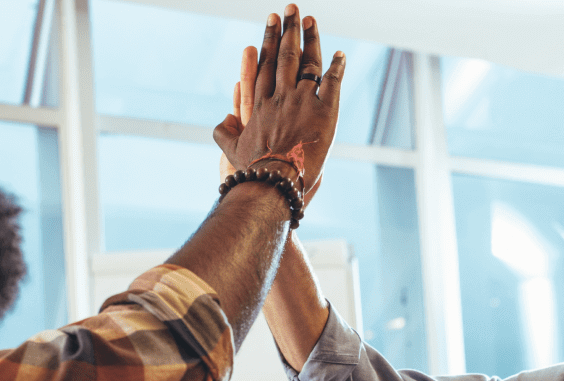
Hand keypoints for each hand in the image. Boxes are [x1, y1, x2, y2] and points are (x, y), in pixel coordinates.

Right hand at [213, 5, 343, 198]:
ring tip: (311, 21)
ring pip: (308, 63)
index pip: (266, 64)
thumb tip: (222, 121)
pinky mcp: (324, 112)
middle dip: (289, 30)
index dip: (270, 41)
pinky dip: (337, 67)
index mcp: (260, 103)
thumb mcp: (231, 151)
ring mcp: (303, 102)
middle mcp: (281, 96)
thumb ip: (224, 132)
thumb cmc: (253, 170)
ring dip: (311, 39)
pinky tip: (340, 55)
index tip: (272, 22)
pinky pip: (333, 83)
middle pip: (286, 56)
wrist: (275, 181)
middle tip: (291, 9)